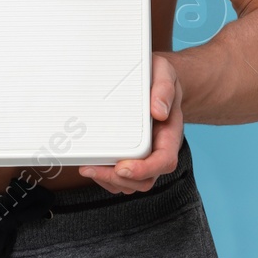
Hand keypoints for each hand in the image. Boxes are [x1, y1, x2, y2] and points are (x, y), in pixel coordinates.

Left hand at [80, 51, 183, 193]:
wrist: (156, 80)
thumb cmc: (159, 78)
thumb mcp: (165, 74)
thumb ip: (164, 89)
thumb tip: (159, 111)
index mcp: (170, 134)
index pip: (164, 161)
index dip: (144, 169)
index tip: (122, 167)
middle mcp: (158, 149)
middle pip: (145, 180)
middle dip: (118, 179)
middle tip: (91, 168)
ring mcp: (144, 155)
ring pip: (131, 183)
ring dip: (108, 181)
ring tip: (87, 167)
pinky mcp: (130, 155)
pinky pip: (120, 177)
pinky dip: (105, 176)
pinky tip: (91, 164)